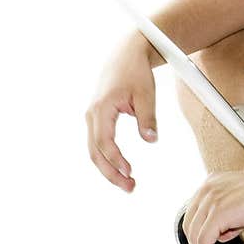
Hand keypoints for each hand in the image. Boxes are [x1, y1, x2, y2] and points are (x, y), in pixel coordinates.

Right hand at [85, 33, 158, 190]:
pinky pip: (98, 143)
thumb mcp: (146, 93)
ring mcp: (92, 117)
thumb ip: (148, 117)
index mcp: (101, 108)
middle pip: (95, 152)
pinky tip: (120, 169)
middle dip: (110, 173)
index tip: (129, 172)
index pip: (104, 142)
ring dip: (108, 168)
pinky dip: (107, 158)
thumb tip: (151, 139)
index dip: (116, 160)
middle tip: (130, 187)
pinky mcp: (97, 119)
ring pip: (94, 150)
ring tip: (128, 182)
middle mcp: (91, 114)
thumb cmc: (135, 72)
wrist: (126, 55)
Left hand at [182, 164, 243, 243]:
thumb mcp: (240, 199)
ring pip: (195, 235)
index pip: (194, 212)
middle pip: (189, 225)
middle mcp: (208, 190)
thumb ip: (227, 214)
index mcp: (211, 183)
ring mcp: (211, 201)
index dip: (196, 233)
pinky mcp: (218, 214)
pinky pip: (204, 241)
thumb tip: (223, 233)